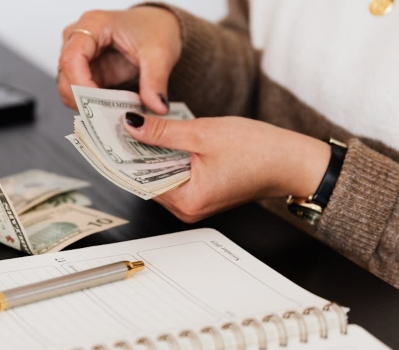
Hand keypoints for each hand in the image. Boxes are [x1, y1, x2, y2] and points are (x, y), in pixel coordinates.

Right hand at [57, 7, 181, 114]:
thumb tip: (156, 107)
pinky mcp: (86, 72)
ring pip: (68, 88)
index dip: (80, 85)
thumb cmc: (154, 28)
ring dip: (87, 105)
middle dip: (83, 100)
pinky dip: (93, 106)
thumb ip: (155, 81)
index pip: (71, 58)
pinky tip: (111, 111)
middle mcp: (79, 38)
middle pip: (65, 75)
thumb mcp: (160, 53)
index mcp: (93, 24)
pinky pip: (80, 94)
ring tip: (113, 115)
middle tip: (108, 117)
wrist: (157, 26)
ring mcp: (80, 56)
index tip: (98, 105)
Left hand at [122, 112, 331, 222]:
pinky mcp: (203, 192)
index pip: (139, 180)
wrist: (292, 160)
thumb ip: (162, 132)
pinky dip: (167, 157)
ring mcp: (196, 203)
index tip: (106, 136)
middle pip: (147, 179)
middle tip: (119, 124)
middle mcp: (188, 209)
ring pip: (160, 175)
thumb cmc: (259, 151)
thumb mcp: (203, 133)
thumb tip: (132, 126)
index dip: (121, 156)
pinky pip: (175, 175)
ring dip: (151, 153)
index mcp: (187, 200)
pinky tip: (163, 137)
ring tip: (139, 126)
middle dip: (134, 152)